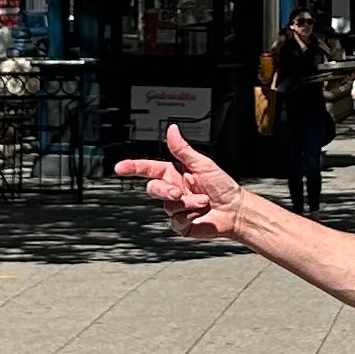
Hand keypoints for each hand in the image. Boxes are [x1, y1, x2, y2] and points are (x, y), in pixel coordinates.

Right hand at [114, 127, 248, 241]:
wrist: (235, 210)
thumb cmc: (223, 186)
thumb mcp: (202, 164)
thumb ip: (183, 149)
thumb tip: (171, 129)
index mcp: (175, 173)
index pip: (149, 169)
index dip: (133, 168)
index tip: (120, 168)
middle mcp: (173, 189)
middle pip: (153, 188)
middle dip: (164, 190)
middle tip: (178, 192)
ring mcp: (176, 207)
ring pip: (167, 206)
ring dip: (187, 204)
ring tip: (204, 202)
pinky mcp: (181, 224)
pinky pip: (176, 222)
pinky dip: (189, 217)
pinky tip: (200, 215)